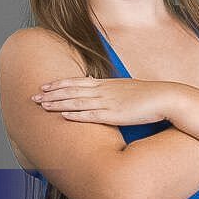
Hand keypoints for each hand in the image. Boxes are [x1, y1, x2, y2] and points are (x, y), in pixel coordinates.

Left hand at [30, 76, 175, 124]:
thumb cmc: (150, 97)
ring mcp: (108, 102)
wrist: (165, 97)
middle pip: (72, 91)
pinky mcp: (115, 115)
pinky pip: (91, 116)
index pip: (78, 82)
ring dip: (58, 104)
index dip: (59, 84)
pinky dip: (76, 116)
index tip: (45, 86)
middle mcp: (104, 91)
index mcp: (107, 84)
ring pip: (77, 102)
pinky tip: (64, 117)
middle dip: (51, 94)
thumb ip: (114, 92)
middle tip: (33, 96)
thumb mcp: (128, 90)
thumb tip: (107, 95)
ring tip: (41, 105)